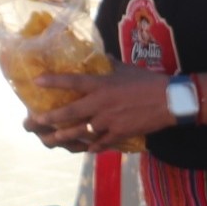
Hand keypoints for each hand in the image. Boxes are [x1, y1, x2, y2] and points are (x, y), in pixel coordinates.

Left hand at [30, 63, 166, 151]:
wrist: (170, 101)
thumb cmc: (149, 81)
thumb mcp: (127, 69)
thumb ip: (110, 65)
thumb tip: (102, 57)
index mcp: (102, 85)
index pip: (72, 82)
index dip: (53, 81)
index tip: (36, 81)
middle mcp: (101, 104)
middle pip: (70, 112)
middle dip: (51, 117)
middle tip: (36, 120)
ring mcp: (110, 121)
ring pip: (82, 131)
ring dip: (65, 135)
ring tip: (53, 138)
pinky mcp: (120, 133)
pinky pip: (102, 142)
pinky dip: (94, 146)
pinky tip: (88, 149)